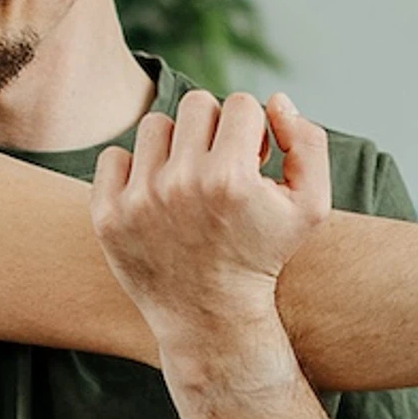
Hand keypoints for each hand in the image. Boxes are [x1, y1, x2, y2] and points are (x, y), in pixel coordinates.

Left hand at [92, 89, 330, 356]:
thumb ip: (309, 143)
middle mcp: (182, 184)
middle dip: (214, 131)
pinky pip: (114, 156)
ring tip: (188, 183)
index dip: (252, 131)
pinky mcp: (107, 215)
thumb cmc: (264, 256)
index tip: (251, 163)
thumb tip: (277, 100)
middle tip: (220, 169)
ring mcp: (139, 200)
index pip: (241, 104)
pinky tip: (155, 198)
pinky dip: (133, 171)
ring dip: (175, 147)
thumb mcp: (311, 206)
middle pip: (197, 105)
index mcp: (231, 178)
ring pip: (155, 125)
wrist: (211, 318)